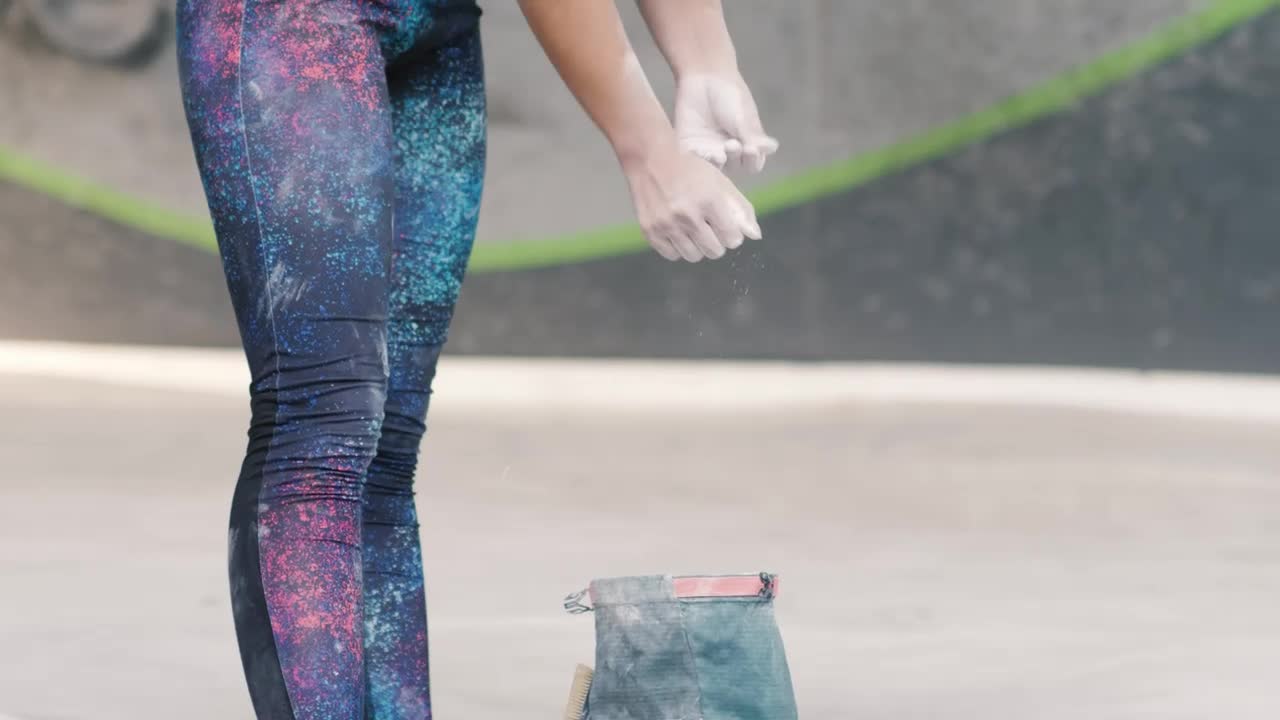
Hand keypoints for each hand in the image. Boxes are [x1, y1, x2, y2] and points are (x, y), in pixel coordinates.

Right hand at [622, 140, 761, 261]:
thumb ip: (740, 209)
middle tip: (710, 230)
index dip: (732, 235)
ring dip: (698, 247)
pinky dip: (678, 249)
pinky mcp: (650, 230)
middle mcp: (687, 215)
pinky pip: (672, 255)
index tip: (727, 228)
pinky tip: (679, 233)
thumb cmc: (690, 169)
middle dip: (717, 243)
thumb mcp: (720, 182)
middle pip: (714, 251)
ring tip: (694, 231)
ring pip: (693, 256)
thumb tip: (756, 236)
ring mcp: (666, 224)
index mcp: (709, 200)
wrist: (650, 159)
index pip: (732, 239)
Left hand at [674, 72, 777, 173]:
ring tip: (720, 153)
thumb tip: (772, 148)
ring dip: (719, 162)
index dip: (753, 160)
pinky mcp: (689, 148)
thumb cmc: (728, 95)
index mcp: (746, 144)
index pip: (753, 163)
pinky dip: (700, 161)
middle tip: (732, 144)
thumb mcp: (743, 116)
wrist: (704, 77)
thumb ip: (753, 136)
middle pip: (735, 167)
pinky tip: (705, 153)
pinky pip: (694, 162)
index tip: (751, 149)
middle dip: (736, 158)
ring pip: (715, 168)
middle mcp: (728, 151)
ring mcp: (709, 150)